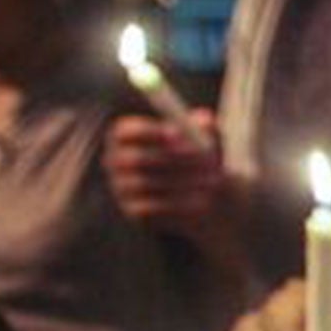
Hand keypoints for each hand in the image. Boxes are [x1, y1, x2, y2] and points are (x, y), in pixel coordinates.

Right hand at [104, 113, 227, 238]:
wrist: (202, 196)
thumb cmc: (200, 159)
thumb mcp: (206, 141)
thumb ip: (206, 128)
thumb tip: (206, 118)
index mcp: (126, 137)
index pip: (127, 131)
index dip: (150, 131)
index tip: (178, 134)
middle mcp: (116, 161)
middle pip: (136, 158)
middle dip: (172, 159)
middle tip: (202, 161)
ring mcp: (121, 188)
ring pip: (147, 184)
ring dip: (183, 183)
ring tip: (214, 183)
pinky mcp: (133, 212)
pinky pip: (153, 208)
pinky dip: (180, 204)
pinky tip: (204, 202)